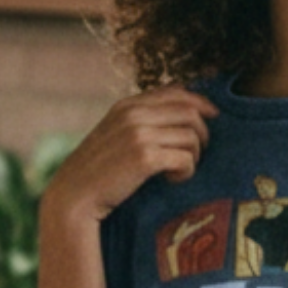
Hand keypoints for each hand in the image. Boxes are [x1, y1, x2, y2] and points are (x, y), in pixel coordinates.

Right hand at [44, 84, 218, 225]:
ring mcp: (138, 133)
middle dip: (202, 134)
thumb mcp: (116, 135)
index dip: (201, 102)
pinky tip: (172, 180)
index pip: (176, 91)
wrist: (74, 196)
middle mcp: (133, 113)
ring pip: (192, 136)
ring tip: (178, 171)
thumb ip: (141, 122)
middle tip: (196, 155)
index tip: (213, 117)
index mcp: (127, 105)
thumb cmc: (99, 172)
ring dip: (194, 156)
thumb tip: (182, 114)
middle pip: (191, 112)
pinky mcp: (144, 157)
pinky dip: (186, 172)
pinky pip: (186, 158)